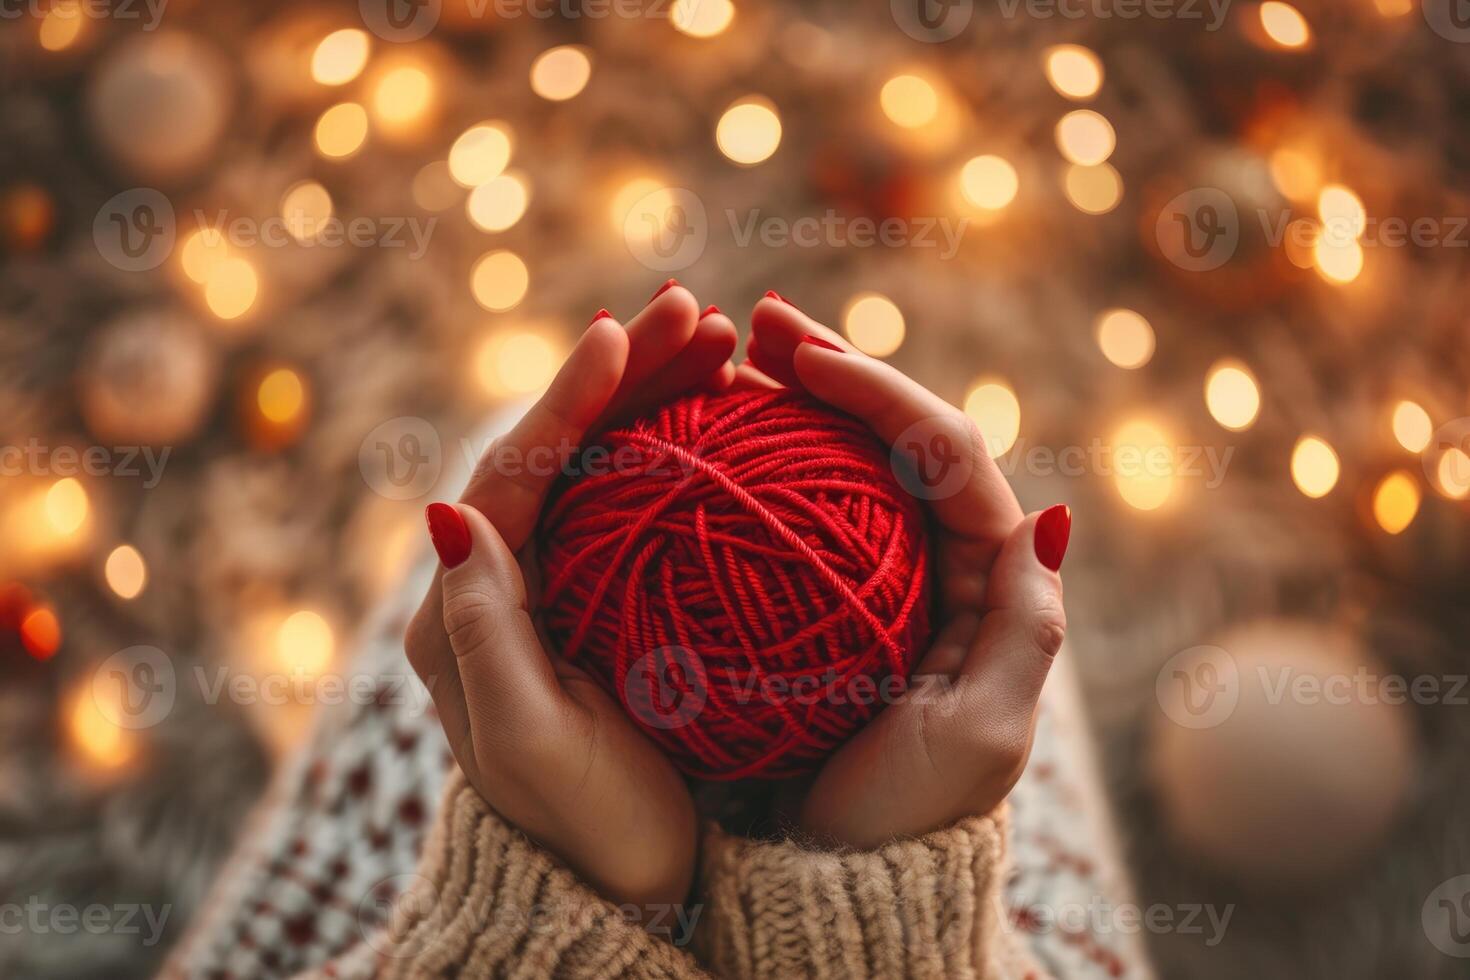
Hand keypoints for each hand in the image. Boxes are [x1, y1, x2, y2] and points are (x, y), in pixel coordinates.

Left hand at [405, 284, 735, 909]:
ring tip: (722, 345)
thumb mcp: (531, 741)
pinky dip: (676, 448)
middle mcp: (496, 582)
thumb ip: (484, 632)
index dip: (568, 399)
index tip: (621, 333)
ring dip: (653, 397)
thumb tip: (449, 512)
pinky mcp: (601, 598)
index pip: (513, 475)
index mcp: (463, 609)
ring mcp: (551, 585)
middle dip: (621, 374)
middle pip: (557, 450)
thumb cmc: (585, 823)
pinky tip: (724, 417)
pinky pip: (633, 501)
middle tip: (699, 315)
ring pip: (600, 464)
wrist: (614, 886)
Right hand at [746, 296, 1070, 848]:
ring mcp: (872, 575)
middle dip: (832, 368)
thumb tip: (1052, 516)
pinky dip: (754, 467)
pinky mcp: (817, 599)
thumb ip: (1024, 625)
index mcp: (988, 575)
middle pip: (892, 436)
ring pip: (839, 463)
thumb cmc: (911, 812)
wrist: (843, 874)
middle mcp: (937, 560)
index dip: (880, 390)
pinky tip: (706, 438)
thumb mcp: (981, 732)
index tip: (801, 358)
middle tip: (756, 323)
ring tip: (727, 355)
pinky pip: (789, 515)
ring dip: (790, 401)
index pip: (945, 451)